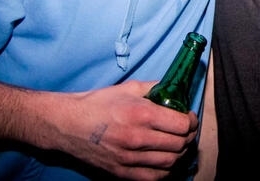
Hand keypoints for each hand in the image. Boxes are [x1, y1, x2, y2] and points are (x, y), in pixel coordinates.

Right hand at [58, 80, 198, 179]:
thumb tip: (175, 88)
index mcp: (141, 114)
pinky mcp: (122, 172)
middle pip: (179, 144)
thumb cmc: (98, 104)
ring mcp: (129, 158)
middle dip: (187, 137)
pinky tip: (165, 160)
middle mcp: (137, 138)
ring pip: (170, 162)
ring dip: (179, 153)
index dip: (190, 121)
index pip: (181, 125)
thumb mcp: (128, 88)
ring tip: (177, 145)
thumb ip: (154, 88)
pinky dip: (165, 170)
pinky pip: (154, 177)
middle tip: (186, 131)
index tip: (188, 117)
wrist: (68, 124)